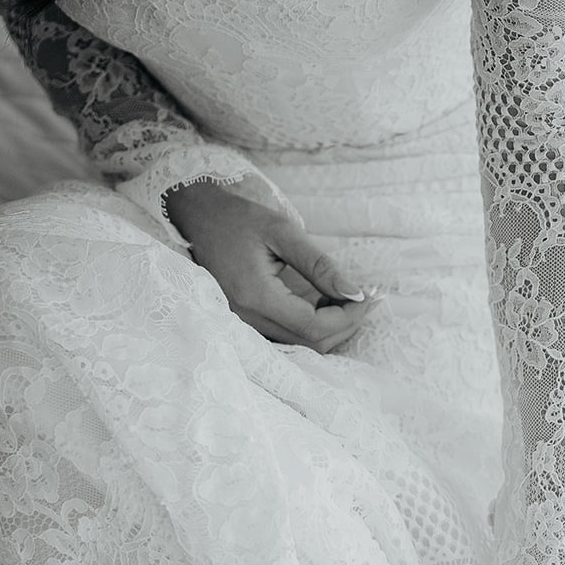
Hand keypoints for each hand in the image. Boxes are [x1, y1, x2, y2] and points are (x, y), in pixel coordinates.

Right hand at [165, 181, 369, 351]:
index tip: (367, 296)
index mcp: (256, 297)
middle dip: (344, 325)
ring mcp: (244, 325)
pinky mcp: (246, 323)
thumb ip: (320, 264)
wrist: (197, 219)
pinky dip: (313, 327)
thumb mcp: (282, 231)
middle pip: (310, 343)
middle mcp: (247, 319)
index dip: (347, 318)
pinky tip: (325, 305)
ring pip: (301, 345)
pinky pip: (287, 337)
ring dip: (331, 328)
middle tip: (363, 298)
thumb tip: (356, 293)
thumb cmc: (238, 219)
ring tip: (348, 300)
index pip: (313, 327)